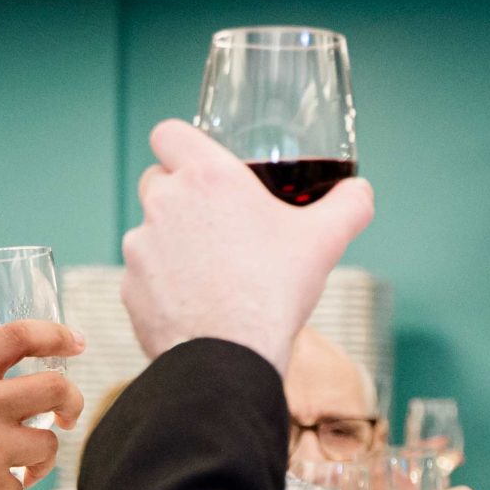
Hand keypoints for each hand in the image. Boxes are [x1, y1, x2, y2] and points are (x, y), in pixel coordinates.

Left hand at [120, 119, 373, 372]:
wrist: (231, 356)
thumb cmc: (273, 293)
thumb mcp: (324, 241)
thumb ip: (348, 206)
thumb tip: (360, 192)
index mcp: (206, 177)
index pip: (168, 133)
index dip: (182, 144)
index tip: (199, 165)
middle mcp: (165, 204)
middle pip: (156, 180)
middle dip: (178, 194)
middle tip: (215, 222)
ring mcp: (141, 247)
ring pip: (148, 231)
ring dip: (171, 243)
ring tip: (210, 272)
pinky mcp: (129, 288)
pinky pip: (142, 276)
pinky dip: (162, 285)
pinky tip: (194, 304)